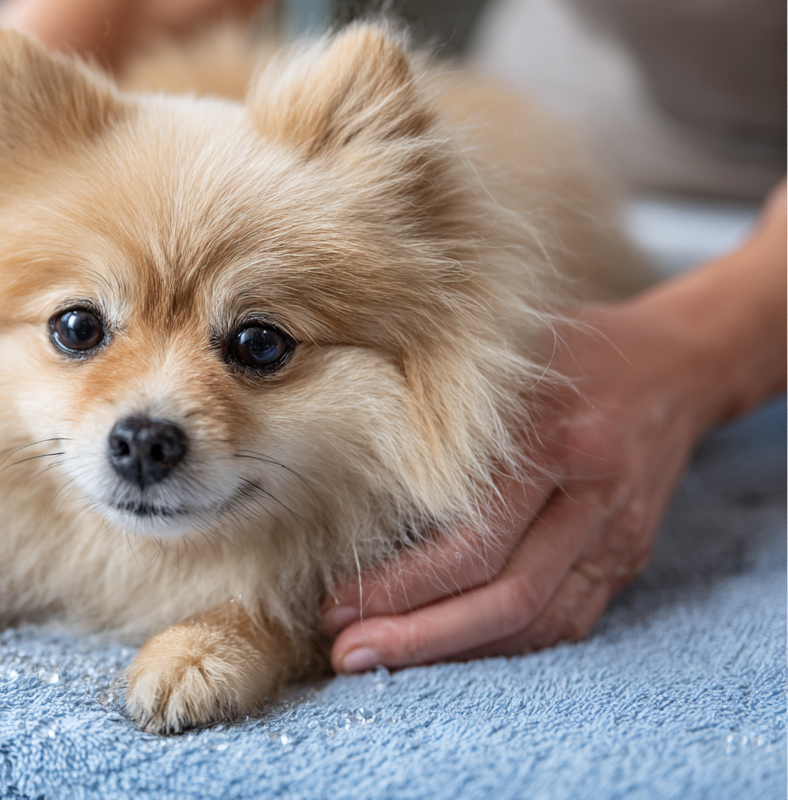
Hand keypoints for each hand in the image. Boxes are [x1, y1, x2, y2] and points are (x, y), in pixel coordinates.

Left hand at [324, 182, 785, 672]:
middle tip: (347, 653)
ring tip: (382, 660)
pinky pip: (566, 621)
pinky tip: (447, 650)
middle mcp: (590, 495)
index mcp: (551, 438)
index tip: (335, 604)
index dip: (400, 587)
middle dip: (418, 636)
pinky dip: (504, 645)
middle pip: (504, 596)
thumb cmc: (562, 350)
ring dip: (457, 652)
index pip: (471, 542)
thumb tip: (333, 448)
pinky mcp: (628, 558)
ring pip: (537, 622)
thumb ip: (433, 399)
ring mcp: (616, 534)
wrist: (677, 362)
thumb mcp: (498, 354)